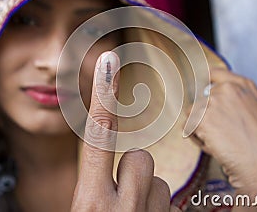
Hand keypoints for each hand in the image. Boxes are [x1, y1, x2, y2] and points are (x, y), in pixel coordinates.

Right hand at [71, 52, 180, 211]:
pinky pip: (170, 199)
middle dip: (132, 170)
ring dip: (147, 193)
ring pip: (159, 180)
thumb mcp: (86, 210)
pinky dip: (158, 207)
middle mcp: (121, 209)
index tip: (109, 61)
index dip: (104, 96)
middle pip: (139, 157)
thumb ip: (95, 184)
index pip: (98, 137)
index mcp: (90, 202)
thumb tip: (114, 158)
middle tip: (122, 200)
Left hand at [187, 68, 256, 210]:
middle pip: (199, 99)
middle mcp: (227, 89)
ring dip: (201, 129)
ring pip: (192, 114)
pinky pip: (188, 128)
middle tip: (224, 134)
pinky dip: (197, 140)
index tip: (198, 89)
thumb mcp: (254, 113)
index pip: (214, 73)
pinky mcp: (203, 118)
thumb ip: (234, 102)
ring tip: (222, 142)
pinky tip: (215, 147)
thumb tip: (208, 99)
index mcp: (244, 85)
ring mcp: (214, 102)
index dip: (203, 83)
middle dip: (205, 117)